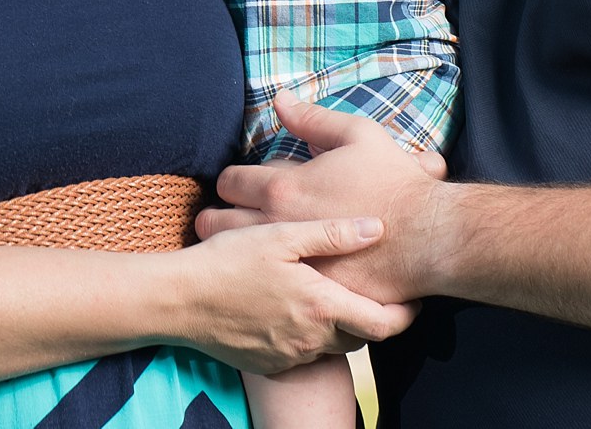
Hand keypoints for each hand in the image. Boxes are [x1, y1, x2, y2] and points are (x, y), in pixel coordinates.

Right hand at [175, 216, 416, 373]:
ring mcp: (290, 356)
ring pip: (332, 345)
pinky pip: (302, 353)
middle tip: (371, 291)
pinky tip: (292, 310)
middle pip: (362, 337)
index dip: (406, 315)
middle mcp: (312, 339)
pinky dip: (308, 335)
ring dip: (338, 326)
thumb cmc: (227, 262)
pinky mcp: (270, 365)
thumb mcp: (280, 236)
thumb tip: (378, 227)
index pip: (385, 324)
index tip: (413, 300)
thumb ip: (332, 233)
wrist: (178, 302)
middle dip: (372, 318)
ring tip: (329, 296)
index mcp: (321, 305)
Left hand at [196, 96, 454, 304]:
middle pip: (216, 223)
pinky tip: (266, 275)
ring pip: (234, 258)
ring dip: (229, 250)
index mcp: (282, 186)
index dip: (231, 183)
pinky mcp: (307, 291)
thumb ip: (314, 118)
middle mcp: (276, 225)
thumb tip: (281, 99)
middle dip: (215, 218)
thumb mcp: (358, 135)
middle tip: (223, 220)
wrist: (430, 237)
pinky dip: (260, 278)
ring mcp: (289, 263)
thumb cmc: (396, 183)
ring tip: (237, 249)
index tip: (239, 187)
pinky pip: (266, 285)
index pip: (229, 182)